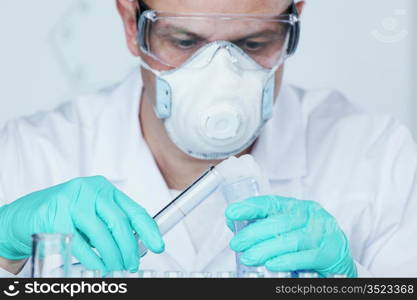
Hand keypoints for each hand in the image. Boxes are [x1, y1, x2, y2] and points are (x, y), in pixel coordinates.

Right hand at [0, 176, 163, 273]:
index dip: (149, 230)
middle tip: (132, 263)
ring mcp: (72, 202)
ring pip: (101, 234)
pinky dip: (92, 259)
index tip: (157, 246)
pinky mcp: (56, 216)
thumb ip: (113, 222)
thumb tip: (137, 244)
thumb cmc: (67, 213)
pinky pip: (79, 243)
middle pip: (119, 222)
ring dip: (112, 256)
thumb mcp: (94, 212)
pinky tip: (98, 267)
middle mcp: (91, 191)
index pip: (134, 210)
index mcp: (105, 189)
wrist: (30, 213)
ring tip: (117, 268)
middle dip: (129, 248)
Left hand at [225, 196, 356, 277]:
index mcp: (297, 207)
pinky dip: (286, 260)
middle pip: (279, 222)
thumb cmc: (307, 241)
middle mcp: (311, 216)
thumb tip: (234, 224)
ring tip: (249, 257)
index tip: (232, 212)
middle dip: (254, 233)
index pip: (271, 203)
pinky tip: (271, 264)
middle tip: (237, 244)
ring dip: (266, 249)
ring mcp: (322, 233)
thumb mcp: (285, 228)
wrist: (338, 259)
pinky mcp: (330, 252)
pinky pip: (305, 256)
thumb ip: (263, 225)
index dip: (250, 207)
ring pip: (290, 240)